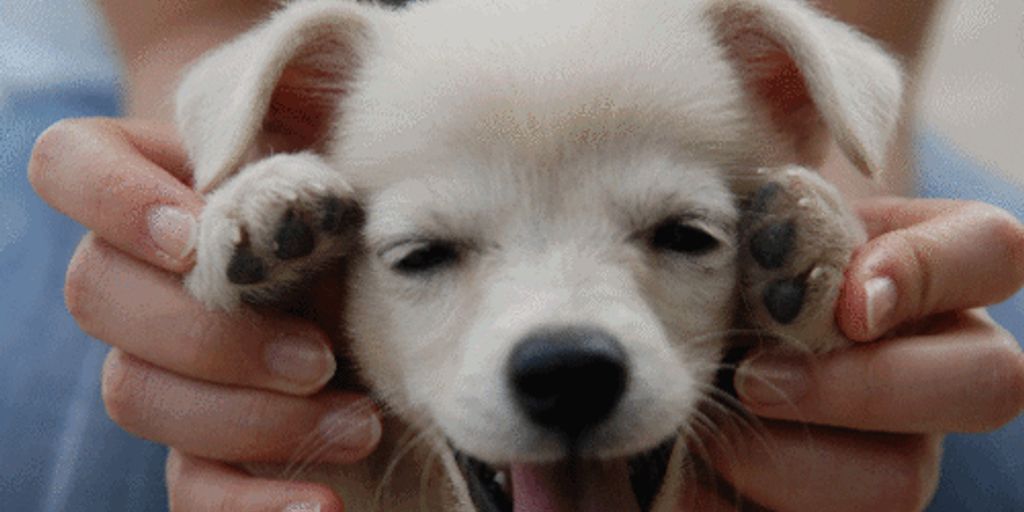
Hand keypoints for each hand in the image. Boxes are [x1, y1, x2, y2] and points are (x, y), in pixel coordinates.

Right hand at [29, 118, 381, 510]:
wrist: (361, 258)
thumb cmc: (345, 197)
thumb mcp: (329, 161)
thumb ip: (297, 153)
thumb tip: (301, 198)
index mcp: (149, 186)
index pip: (69, 164)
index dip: (113, 198)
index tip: (195, 229)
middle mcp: (134, 274)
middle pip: (98, 296)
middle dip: (212, 334)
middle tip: (319, 354)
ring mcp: (155, 360)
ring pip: (137, 395)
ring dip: (249, 417)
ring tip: (359, 421)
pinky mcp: (198, 440)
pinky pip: (187, 487)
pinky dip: (249, 505)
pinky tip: (320, 506)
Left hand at [684, 197, 1023, 510]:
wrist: (687, 351)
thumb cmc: (724, 280)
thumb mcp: (750, 237)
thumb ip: (783, 226)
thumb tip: (792, 253)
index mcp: (926, 276)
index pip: (992, 248)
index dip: (928, 271)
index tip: (846, 302)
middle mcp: (939, 366)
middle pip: (989, 382)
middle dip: (863, 388)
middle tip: (756, 381)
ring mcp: (905, 448)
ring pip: (900, 481)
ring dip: (785, 462)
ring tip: (712, 434)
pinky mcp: (849, 505)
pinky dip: (736, 503)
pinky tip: (695, 477)